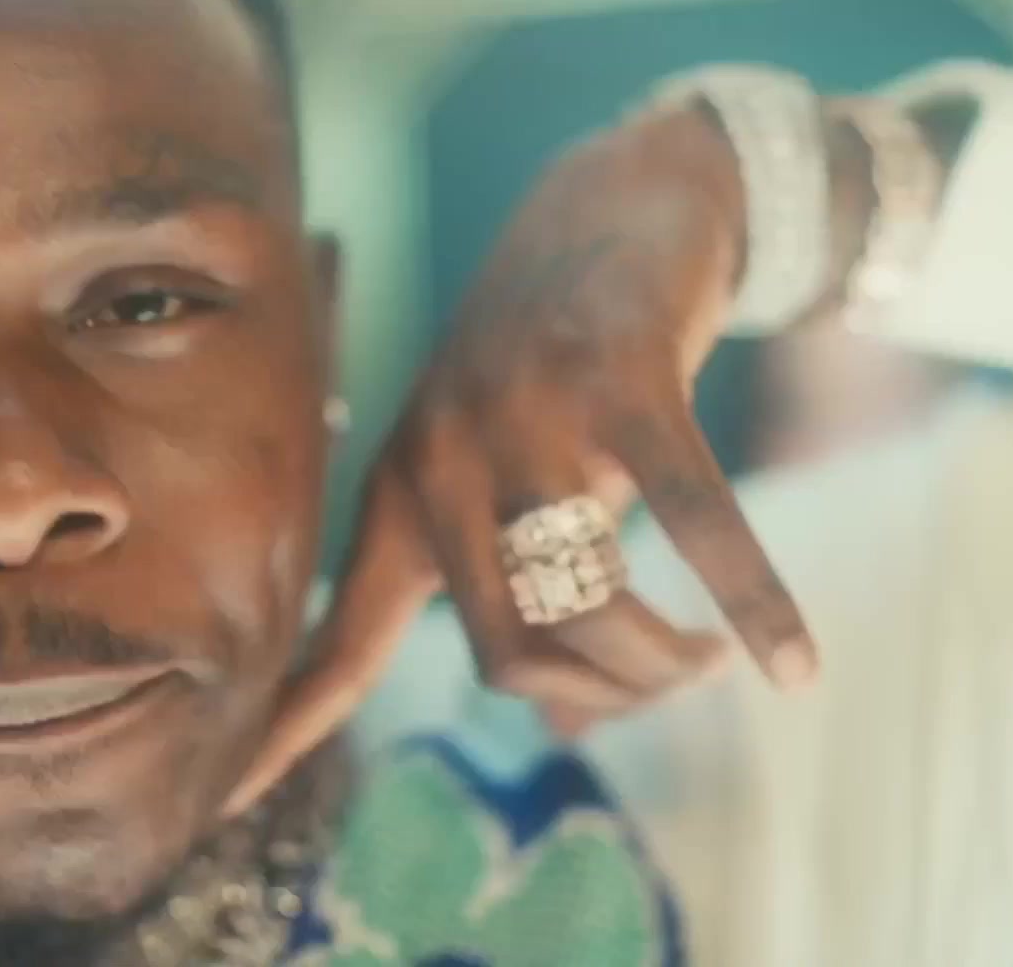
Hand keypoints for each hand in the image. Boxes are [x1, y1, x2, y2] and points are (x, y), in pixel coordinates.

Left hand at [225, 99, 826, 815]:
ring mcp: (528, 414)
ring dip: (662, 663)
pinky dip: (756, 605)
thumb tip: (564, 722)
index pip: (334, 642)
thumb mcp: (508, 475)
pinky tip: (798, 666)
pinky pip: (697, 525)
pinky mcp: (623, 379)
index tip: (213, 810)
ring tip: (709, 661)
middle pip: (503, 656)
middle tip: (665, 680)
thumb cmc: (556, 368)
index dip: (282, 731)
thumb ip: (515, 591)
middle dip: (598, 697)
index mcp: (401, 492)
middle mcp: (443, 457)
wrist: (611, 202)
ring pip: (585, 607)